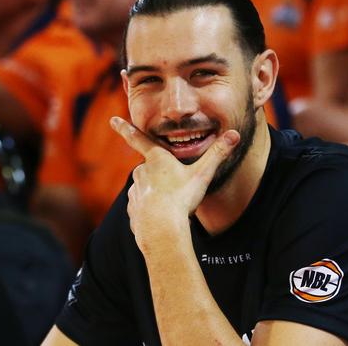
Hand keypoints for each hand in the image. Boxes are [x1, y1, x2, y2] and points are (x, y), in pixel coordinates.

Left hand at [110, 117, 239, 253]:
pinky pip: (143, 207)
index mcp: (156, 159)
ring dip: (157, 194)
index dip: (125, 128)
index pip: (139, 138)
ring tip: (172, 205)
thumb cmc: (182, 198)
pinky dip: (151, 211)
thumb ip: (218, 154)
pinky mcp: (133, 209)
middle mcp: (141, 172)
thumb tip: (235, 134)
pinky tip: (162, 217)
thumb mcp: (203, 174)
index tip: (112, 120)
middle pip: (150, 169)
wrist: (161, 228)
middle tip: (177, 189)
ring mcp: (135, 191)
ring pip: (146, 189)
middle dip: (162, 177)